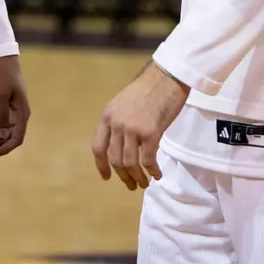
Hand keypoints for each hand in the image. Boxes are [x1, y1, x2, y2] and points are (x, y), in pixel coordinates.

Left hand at [0, 55, 30, 157]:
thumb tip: (3, 136)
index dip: (6, 148)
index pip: (17, 137)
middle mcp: (19, 114)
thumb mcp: (1, 96)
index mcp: (23, 113)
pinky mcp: (4, 106)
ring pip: (2, 131)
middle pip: (9, 137)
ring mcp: (11, 111)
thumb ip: (2, 117)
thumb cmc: (2, 75)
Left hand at [92, 61, 188, 190]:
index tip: (106, 177)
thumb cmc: (147, 89)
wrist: (165, 77)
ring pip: (130, 163)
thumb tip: (120, 144)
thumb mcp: (123, 103)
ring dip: (137, 177)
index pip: (98, 147)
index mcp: (107, 116)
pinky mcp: (150, 133)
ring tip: (144, 183)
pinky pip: (148, 160)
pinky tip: (157, 174)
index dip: (101, 165)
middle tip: (132, 185)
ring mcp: (132, 129)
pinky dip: (152, 170)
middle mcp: (116, 124)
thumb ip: (118, 122)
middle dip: (123, 176)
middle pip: (115, 159)